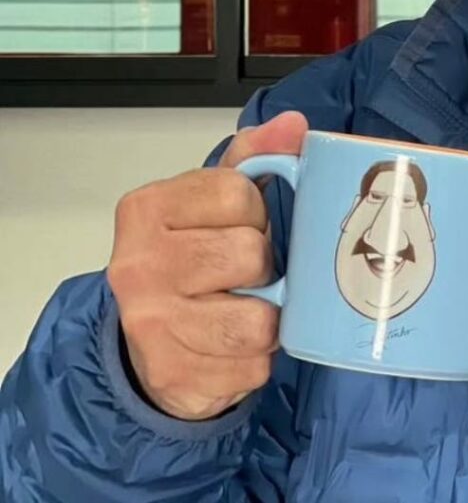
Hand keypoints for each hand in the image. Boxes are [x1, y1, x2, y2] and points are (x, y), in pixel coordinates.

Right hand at [107, 111, 308, 420]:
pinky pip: (253, 367)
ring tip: (245, 306)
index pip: (240, 194)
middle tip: (244, 272)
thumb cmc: (189, 256)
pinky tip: (233, 345)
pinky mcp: (173, 376)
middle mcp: (139, 267)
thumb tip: (293, 125)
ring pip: (258, 321)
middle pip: (251, 255)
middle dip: (263, 265)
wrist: (145, 338)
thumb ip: (253, 155)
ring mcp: (152, 326)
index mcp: (147, 209)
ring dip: (265, 317)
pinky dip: (256, 358)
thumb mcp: (212, 196)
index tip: (240, 224)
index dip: (256, 211)